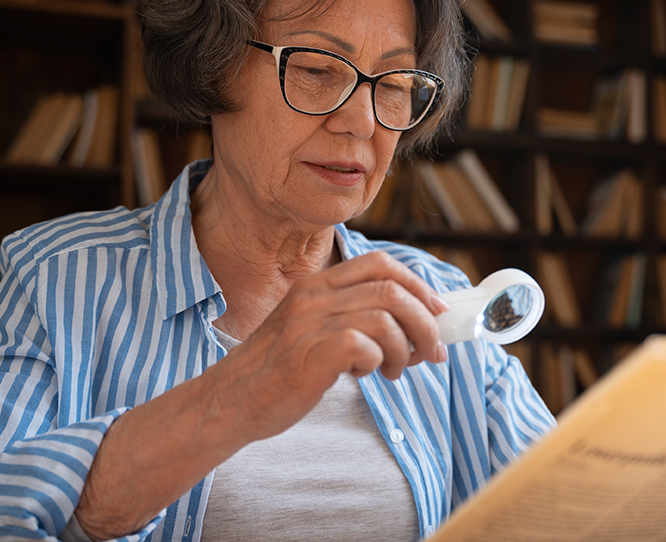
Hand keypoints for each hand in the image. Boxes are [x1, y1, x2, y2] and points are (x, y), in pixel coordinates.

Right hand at [205, 251, 449, 445]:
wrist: (229, 401)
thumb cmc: (278, 370)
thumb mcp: (312, 329)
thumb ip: (353, 318)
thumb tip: (417, 325)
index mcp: (316, 284)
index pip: (381, 264)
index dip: (418, 286)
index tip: (437, 312)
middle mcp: (313, 296)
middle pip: (393, 290)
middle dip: (426, 323)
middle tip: (432, 352)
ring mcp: (309, 324)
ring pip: (387, 318)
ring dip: (405, 349)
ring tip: (394, 371)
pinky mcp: (309, 355)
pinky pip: (366, 346)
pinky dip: (379, 362)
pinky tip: (365, 376)